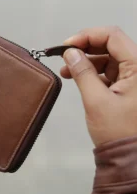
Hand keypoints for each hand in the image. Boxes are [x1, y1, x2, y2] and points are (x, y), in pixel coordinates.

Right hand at [60, 26, 136, 146]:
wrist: (129, 158)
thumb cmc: (117, 131)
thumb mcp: (97, 100)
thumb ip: (83, 72)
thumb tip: (70, 52)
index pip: (113, 36)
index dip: (87, 36)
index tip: (66, 46)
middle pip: (110, 44)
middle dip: (85, 47)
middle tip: (64, 56)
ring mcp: (134, 77)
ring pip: (108, 57)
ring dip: (86, 60)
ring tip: (65, 70)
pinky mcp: (127, 85)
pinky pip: (108, 70)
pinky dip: (91, 71)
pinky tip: (76, 76)